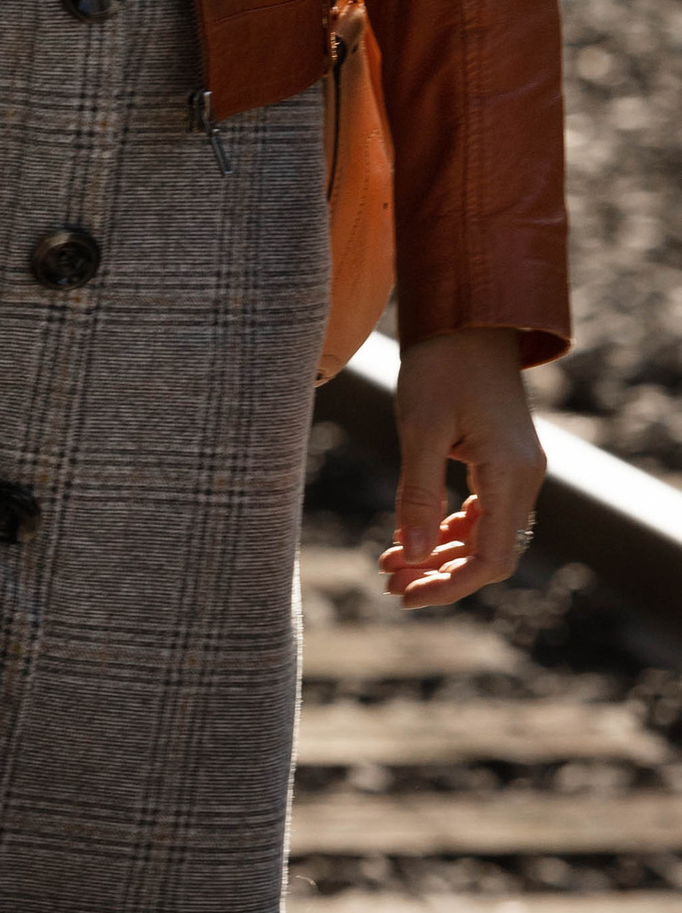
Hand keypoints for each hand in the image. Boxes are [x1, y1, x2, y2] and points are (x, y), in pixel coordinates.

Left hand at [381, 326, 544, 607]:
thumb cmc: (440, 364)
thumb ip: (417, 494)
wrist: (466, 316)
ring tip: (391, 562)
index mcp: (511, 473)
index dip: (450, 586)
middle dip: (439, 574)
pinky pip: (485, 511)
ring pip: (486, 535)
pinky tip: (416, 533)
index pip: (492, 558)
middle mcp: (524, 477)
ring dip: (441, 554)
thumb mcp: (420, 428)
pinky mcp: (504, 459)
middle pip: (490, 553)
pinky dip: (451, 529)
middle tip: (388, 581)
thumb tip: (410, 555)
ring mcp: (518, 469)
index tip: (405, 596)